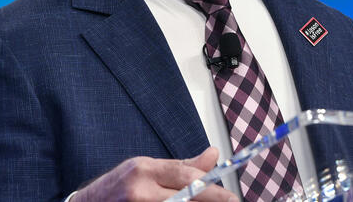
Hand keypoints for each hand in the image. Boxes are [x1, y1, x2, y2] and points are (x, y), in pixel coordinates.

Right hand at [74, 147, 236, 201]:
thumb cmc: (119, 185)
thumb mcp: (147, 168)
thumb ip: (181, 166)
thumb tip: (214, 155)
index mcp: (144, 169)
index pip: (186, 178)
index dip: (213, 189)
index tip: (232, 197)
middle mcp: (141, 190)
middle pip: (186, 198)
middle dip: (211, 201)